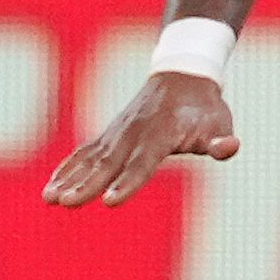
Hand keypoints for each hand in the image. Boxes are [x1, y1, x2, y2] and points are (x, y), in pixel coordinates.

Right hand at [43, 71, 236, 206]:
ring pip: (90, 159)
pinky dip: (66, 169)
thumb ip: (222, 141)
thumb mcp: (219, 123)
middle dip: (87, 185)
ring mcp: (117, 133)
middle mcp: (134, 133)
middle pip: (109, 164)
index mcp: (161, 133)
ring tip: (49, 199)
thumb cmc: (204, 108)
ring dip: (68, 179)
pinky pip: (84, 153)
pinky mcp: (108, 135)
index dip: (127, 183)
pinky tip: (49, 189)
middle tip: (66, 203)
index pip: (142, 163)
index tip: (110, 201)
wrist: (182, 76)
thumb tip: (230, 147)